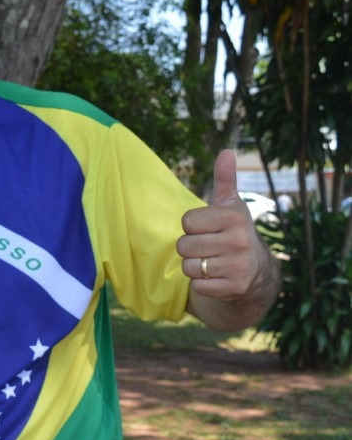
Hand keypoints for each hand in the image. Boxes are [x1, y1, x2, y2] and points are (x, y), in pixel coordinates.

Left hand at [178, 149, 264, 300]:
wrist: (255, 270)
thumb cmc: (233, 231)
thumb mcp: (230, 205)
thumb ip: (224, 179)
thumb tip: (226, 151)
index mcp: (235, 217)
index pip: (187, 222)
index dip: (192, 226)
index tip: (208, 227)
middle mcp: (240, 241)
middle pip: (183, 246)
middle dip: (190, 247)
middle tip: (209, 246)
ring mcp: (238, 266)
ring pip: (188, 267)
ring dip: (195, 266)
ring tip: (213, 261)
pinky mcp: (234, 287)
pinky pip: (197, 286)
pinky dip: (202, 283)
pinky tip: (217, 276)